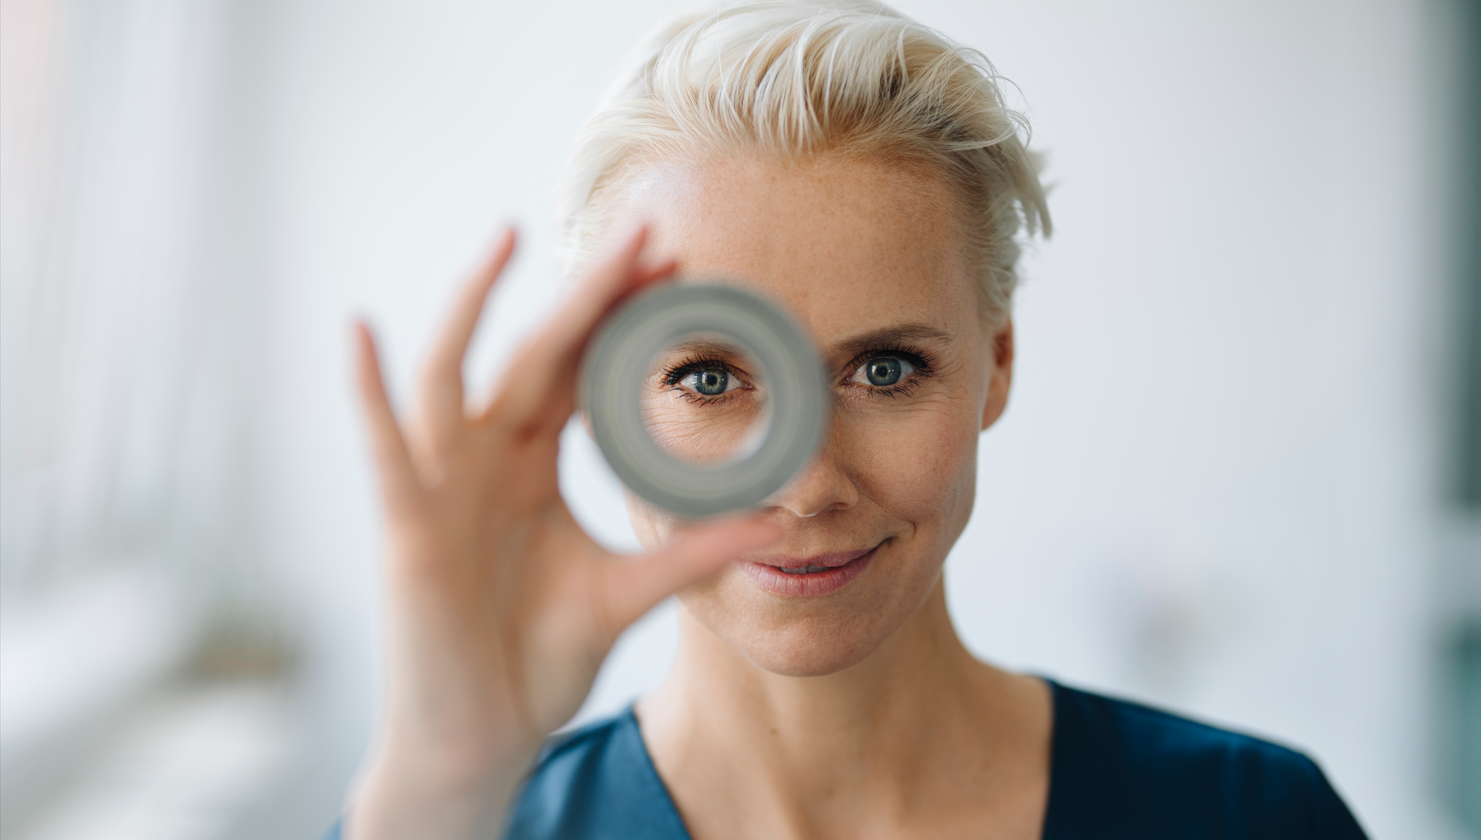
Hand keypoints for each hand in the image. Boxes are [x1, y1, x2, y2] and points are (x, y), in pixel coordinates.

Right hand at [344, 226, 780, 838]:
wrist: (482, 737)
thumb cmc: (535, 660)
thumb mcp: (628, 592)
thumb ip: (695, 551)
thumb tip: (780, 519)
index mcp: (530, 467)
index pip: (579, 371)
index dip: (622, 320)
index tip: (679, 268)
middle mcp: (483, 459)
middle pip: (534, 354)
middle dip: (586, 292)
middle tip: (642, 229)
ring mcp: (441, 485)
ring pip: (452, 375)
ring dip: (475, 305)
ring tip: (508, 237)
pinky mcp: (404, 524)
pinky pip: (383, 448)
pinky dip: (366, 390)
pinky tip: (361, 331)